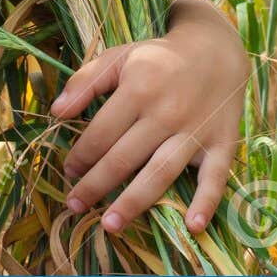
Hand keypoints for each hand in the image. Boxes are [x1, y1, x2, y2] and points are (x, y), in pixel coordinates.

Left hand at [50, 0, 249, 236]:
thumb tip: (55, 112)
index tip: (68, 172)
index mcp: (139, 88)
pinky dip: (206, 202)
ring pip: (160, 172)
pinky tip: (192, 226)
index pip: (101, 133)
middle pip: (124, 158)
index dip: (80, 156)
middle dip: (95, 185)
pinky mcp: (222, 144)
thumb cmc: (159, 58)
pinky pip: (216, 177)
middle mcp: (166, 112)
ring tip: (109, 226)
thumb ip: (85, 81)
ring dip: (134, 202)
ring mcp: (195, 130)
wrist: (216, 50)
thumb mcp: (120, 57)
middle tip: (75, 205)